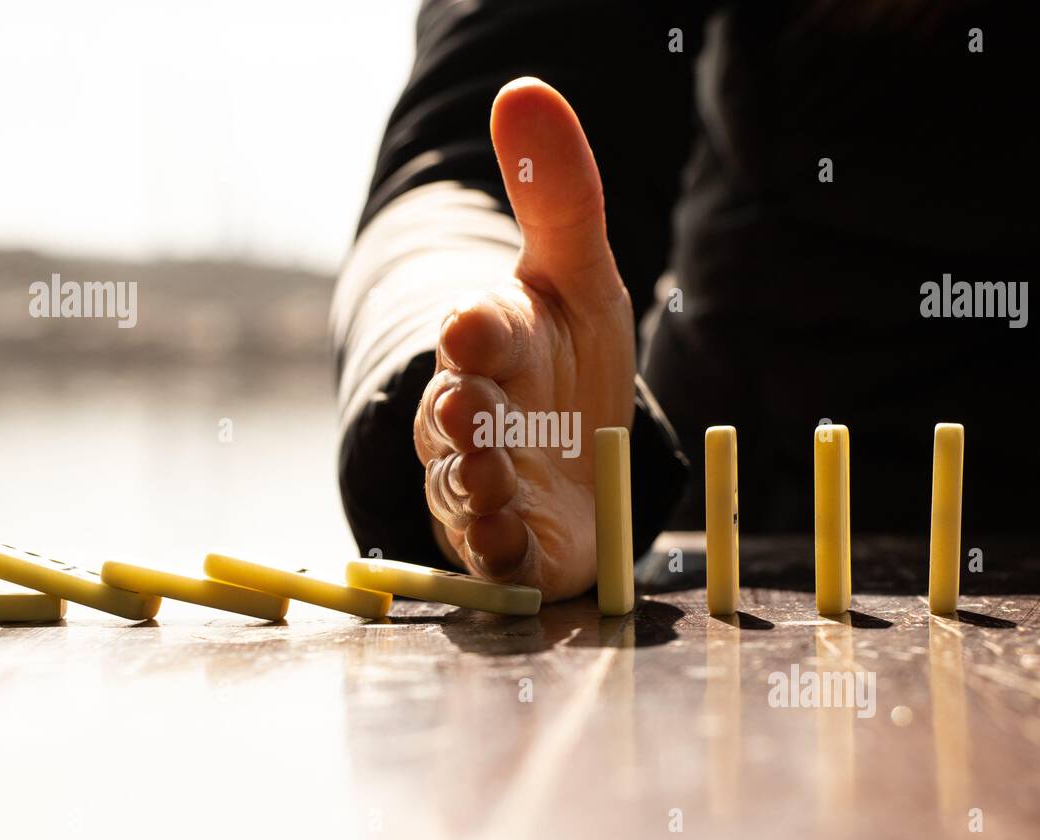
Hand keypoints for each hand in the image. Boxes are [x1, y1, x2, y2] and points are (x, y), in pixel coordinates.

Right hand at [413, 77, 635, 601]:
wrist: (568, 447)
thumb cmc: (567, 357)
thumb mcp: (578, 277)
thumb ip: (560, 197)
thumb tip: (527, 89)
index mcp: (497, 342)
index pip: (485, 329)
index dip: (481, 328)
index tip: (477, 322)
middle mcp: (476, 412)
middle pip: (460, 412)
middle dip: (463, 412)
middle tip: (467, 409)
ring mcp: (482, 479)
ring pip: (464, 483)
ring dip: (474, 483)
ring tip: (489, 479)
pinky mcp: (505, 538)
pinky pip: (492, 549)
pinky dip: (496, 550)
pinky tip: (506, 546)